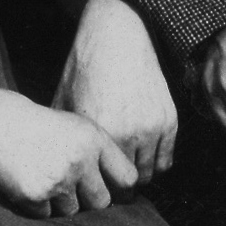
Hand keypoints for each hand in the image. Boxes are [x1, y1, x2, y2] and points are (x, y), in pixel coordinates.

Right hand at [0, 87, 139, 217]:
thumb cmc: (33, 124)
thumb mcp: (72, 126)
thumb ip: (99, 153)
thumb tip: (126, 191)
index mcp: (93, 139)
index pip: (128, 179)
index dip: (122, 190)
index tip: (115, 194)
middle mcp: (80, 160)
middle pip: (102, 202)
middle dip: (89, 200)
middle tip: (71, 187)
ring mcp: (57, 180)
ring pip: (73, 211)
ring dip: (60, 202)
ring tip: (43, 177)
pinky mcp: (34, 196)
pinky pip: (47, 215)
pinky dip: (38, 206)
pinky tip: (26, 181)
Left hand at [54, 0, 177, 186]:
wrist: (117, 38)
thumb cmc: (85, 69)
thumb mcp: (64, 102)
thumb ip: (63, 137)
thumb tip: (55, 165)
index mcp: (97, 132)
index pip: (100, 183)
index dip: (95, 187)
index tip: (92, 185)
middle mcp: (127, 134)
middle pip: (126, 185)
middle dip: (117, 186)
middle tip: (109, 181)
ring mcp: (151, 127)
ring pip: (148, 175)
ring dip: (137, 175)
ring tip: (124, 169)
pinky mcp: (169, 120)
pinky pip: (166, 160)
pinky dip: (155, 163)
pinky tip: (141, 156)